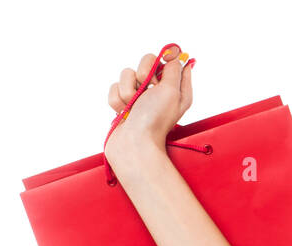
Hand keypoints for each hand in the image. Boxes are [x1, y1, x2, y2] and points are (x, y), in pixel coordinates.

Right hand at [104, 45, 193, 163]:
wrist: (133, 144)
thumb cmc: (155, 119)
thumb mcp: (173, 92)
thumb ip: (174, 71)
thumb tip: (177, 56)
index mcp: (175, 89)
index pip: (170, 61)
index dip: (164, 59)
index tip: (162, 61)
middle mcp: (158, 91)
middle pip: (146, 62)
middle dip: (142, 73)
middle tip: (147, 88)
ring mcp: (139, 97)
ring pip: (126, 74)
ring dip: (127, 90)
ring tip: (133, 107)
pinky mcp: (123, 103)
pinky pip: (114, 88)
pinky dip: (117, 100)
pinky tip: (123, 113)